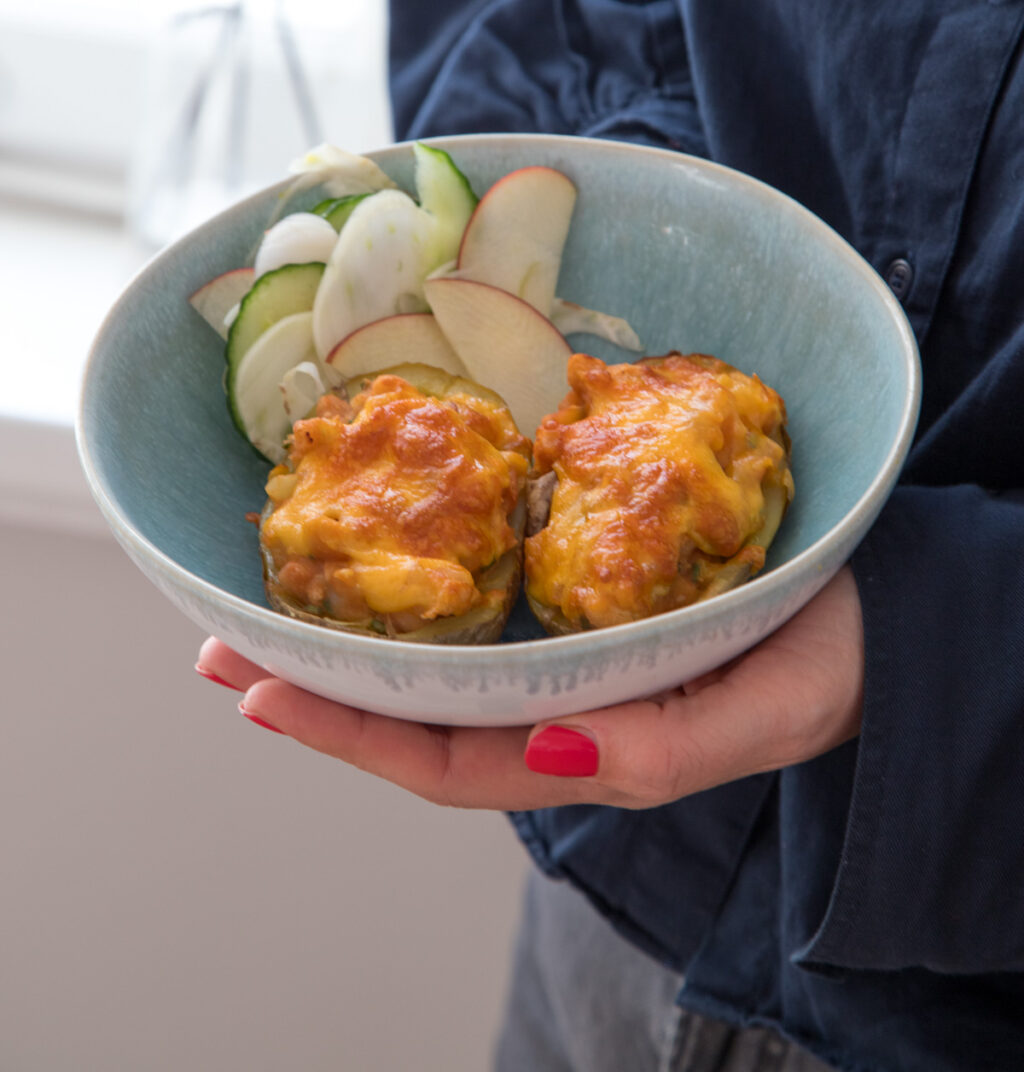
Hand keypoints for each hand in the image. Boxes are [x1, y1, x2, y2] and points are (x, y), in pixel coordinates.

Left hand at [197, 566, 862, 810]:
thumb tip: (550, 752)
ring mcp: (565, 654)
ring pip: (437, 660)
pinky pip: (482, 603)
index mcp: (591, 749)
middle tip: (217, 647)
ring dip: (349, 639)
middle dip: (314, 687)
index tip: (258, 693)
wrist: (874, 610)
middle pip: (414, 712)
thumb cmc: (827, 665)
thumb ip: (666, 749)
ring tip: (262, 608)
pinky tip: (379, 563)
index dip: (349, 734)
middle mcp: (559, 706)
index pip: (445, 758)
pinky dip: (417, 590)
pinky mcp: (581, 597)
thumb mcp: (764, 712)